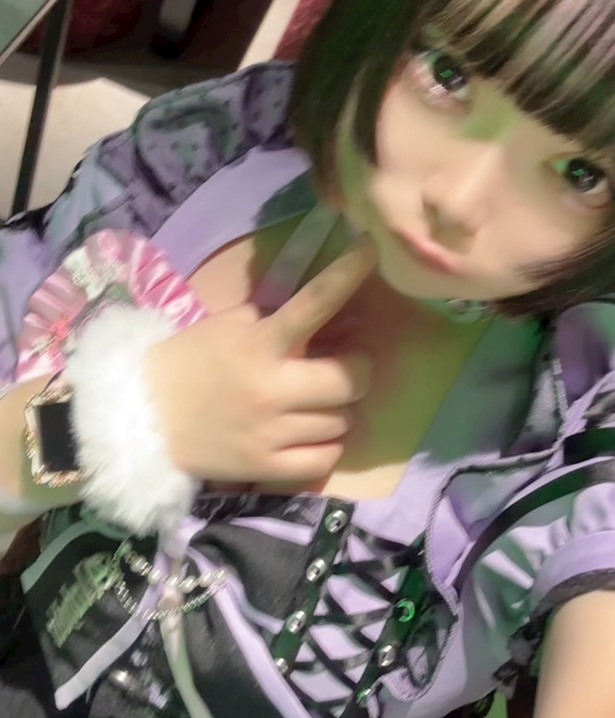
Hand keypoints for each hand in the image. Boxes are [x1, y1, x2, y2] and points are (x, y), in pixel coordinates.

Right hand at [144, 236, 376, 483]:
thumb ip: (280, 320)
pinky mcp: (265, 468)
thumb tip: (339, 317)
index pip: (314, 302)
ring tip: (314, 403)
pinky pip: (326, 458)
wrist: (139, 418)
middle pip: (352, 379)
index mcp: (260, 343)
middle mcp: (270, 388)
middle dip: (356, 370)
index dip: (347, 273)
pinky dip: (326, 446)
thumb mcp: (231, 326)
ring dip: (337, 409)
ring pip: (343, 421)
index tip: (372, 249)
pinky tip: (310, 435)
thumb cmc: (191, 363)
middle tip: (341, 368)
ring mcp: (270, 432)